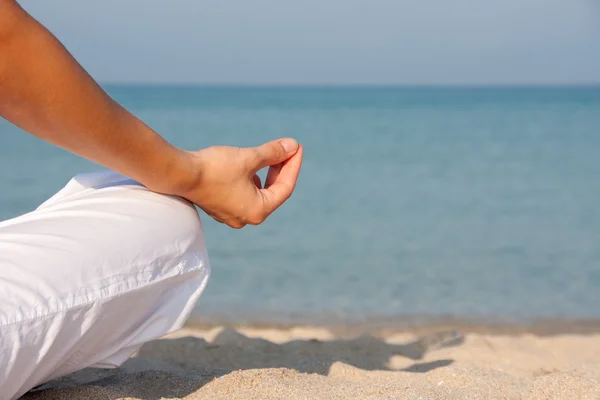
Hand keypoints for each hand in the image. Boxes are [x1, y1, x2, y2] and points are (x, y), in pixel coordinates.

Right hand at [175, 138, 302, 227]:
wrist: (179, 174)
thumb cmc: (215, 167)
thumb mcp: (248, 157)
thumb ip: (273, 153)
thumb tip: (292, 145)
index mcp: (257, 211)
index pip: (285, 187)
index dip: (293, 165)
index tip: (296, 147)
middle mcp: (246, 218)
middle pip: (272, 192)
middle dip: (280, 169)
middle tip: (287, 149)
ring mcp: (231, 215)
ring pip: (257, 193)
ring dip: (265, 174)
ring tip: (270, 155)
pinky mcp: (220, 207)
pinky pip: (243, 194)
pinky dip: (250, 180)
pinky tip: (250, 165)